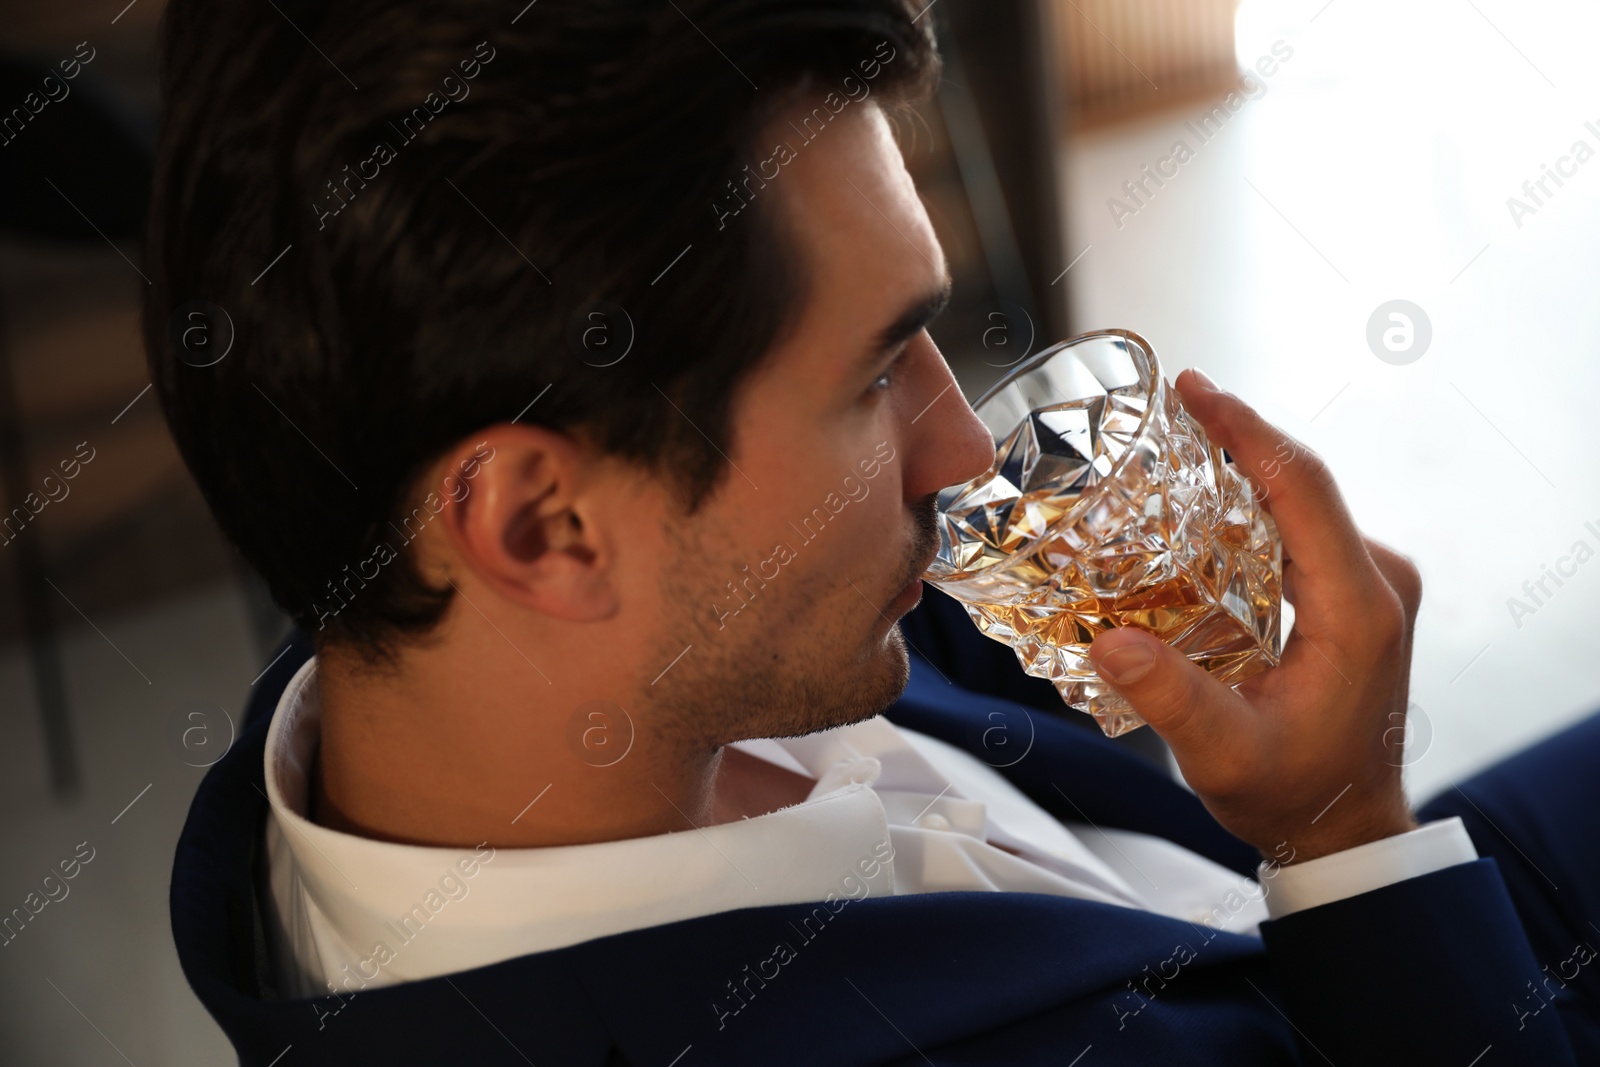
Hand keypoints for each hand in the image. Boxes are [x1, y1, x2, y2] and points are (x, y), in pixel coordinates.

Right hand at [1087, 368, 1421, 864]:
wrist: (1344, 828)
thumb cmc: (1293, 796)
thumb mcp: (1223, 756)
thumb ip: (1171, 700)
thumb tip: (1108, 643)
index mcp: (1359, 608)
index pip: (1303, 489)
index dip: (1247, 432)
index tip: (1194, 391)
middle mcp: (1379, 583)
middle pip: (1303, 482)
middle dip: (1236, 436)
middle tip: (1166, 406)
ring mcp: (1373, 586)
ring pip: (1302, 500)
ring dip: (1242, 467)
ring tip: (1174, 441)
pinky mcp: (1357, 595)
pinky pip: (1303, 527)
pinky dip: (1253, 503)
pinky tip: (1203, 500)